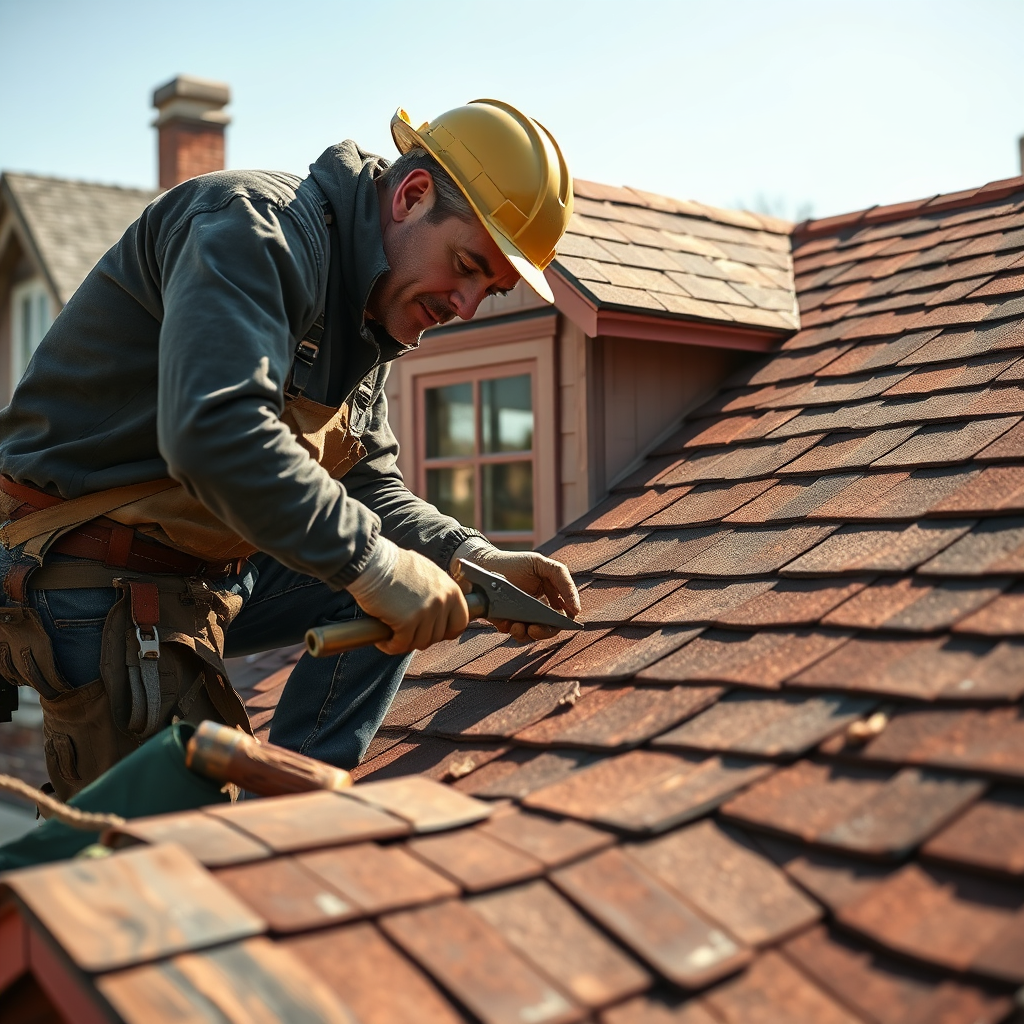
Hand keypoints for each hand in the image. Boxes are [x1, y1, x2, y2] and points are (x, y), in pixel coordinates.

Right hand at [349, 542, 468, 654]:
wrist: (373, 562)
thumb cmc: (395, 565)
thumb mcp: (427, 572)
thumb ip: (437, 590)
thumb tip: (440, 607)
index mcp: (451, 589)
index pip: (461, 621)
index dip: (447, 632)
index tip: (434, 633)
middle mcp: (442, 601)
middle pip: (438, 635)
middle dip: (421, 637)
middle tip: (406, 633)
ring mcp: (426, 612)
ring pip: (420, 642)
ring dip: (405, 643)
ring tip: (392, 636)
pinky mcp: (407, 622)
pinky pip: (401, 645)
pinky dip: (391, 646)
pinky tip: (383, 640)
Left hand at [453, 548, 579, 642]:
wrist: (485, 565)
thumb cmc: (514, 563)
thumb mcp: (541, 564)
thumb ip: (562, 579)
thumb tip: (576, 610)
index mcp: (550, 598)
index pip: (563, 616)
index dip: (565, 622)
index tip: (562, 621)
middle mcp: (537, 611)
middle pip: (549, 629)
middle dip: (543, 632)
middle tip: (534, 628)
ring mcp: (522, 618)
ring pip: (531, 635)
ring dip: (526, 634)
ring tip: (517, 625)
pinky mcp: (506, 623)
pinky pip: (513, 634)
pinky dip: (512, 631)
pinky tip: (508, 623)